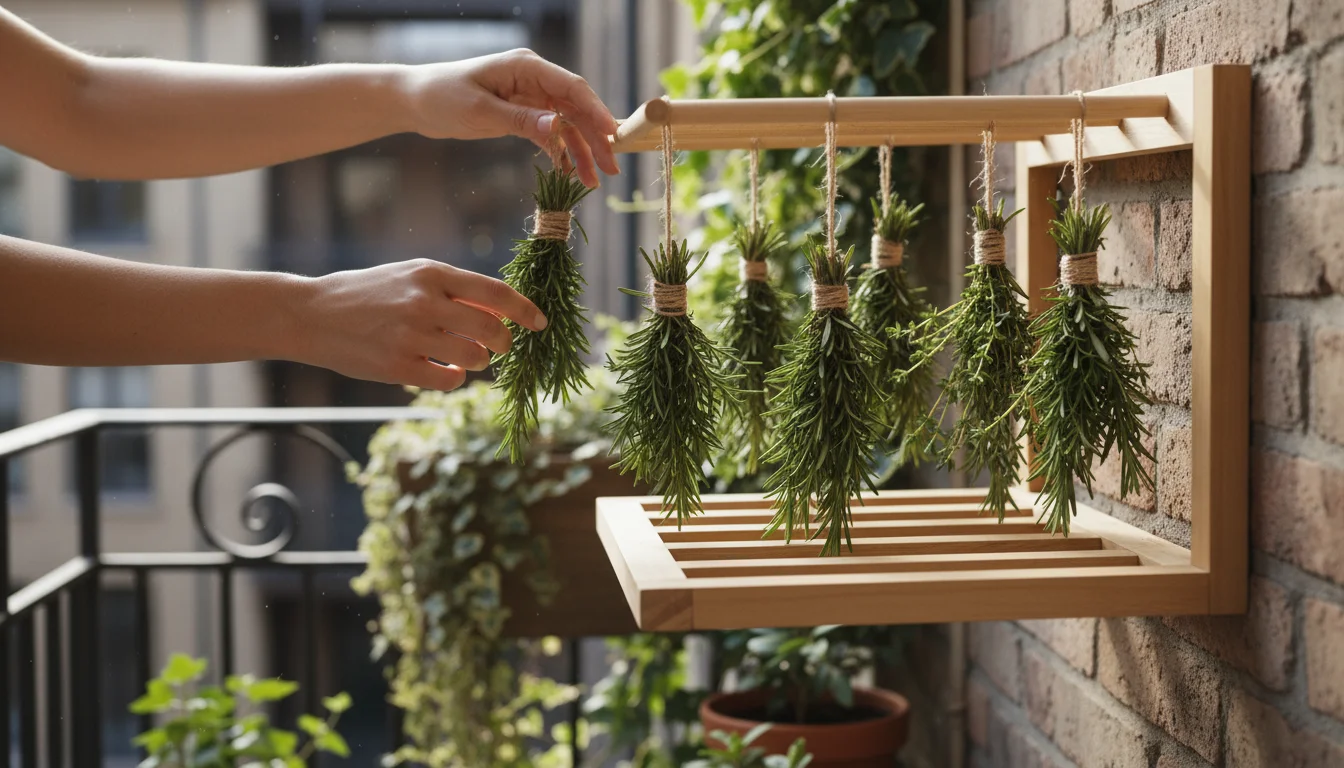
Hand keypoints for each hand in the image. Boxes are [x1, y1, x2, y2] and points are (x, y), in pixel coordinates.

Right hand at [295, 259, 545, 391]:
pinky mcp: (398, 366)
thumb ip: (454, 290)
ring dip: (476, 361)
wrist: (311, 314)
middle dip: (502, 343)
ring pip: (475, 358)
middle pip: (493, 331)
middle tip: (495, 346)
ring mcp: (411, 335)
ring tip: (458, 354)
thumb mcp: (410, 276)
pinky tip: (441, 369)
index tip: (541, 323)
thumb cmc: (369, 294)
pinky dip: (454, 378)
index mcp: (431, 273)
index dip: (526, 310)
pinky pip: (450, 380)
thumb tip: (504, 312)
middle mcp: (424, 302)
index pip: (495, 293)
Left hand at [404, 49, 620, 186]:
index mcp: (526, 67)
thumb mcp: (481, 111)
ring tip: (593, 182)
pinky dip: (561, 154)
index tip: (612, 135)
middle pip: (576, 109)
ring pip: (567, 125)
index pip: (571, 87)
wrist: (416, 101)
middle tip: (612, 169)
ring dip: (581, 152)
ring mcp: (531, 98)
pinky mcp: (523, 115)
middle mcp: (534, 80)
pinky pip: (551, 135)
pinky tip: (569, 174)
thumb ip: (521, 120)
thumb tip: (558, 128)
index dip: (595, 111)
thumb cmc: (442, 97)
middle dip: (595, 139)